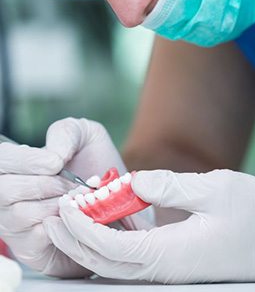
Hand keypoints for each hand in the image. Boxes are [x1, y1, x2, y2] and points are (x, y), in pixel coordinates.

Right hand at [0, 118, 147, 277]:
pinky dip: (63, 224)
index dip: (25, 161)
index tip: (55, 164)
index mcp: (17, 165)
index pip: (2, 161)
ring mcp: (16, 222)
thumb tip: (52, 156)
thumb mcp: (86, 137)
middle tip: (75, 184)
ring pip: (21, 214)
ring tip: (80, 200)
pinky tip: (78, 216)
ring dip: (58, 205)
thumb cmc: (96, 164)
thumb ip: (66, 134)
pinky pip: (37, 238)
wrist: (115, 197)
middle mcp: (8, 194)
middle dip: (47, 185)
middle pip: (5, 189)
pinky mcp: (30, 247)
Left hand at [45, 169, 254, 284]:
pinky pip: (133, 259)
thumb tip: (134, 183)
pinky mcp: (176, 263)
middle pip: (107, 263)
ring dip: (90, 242)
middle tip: (58, 214)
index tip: (67, 207)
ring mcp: (171, 270)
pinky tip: (105, 223)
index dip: (84, 228)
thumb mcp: (216, 188)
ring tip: (73, 217)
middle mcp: (167, 269)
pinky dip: (111, 242)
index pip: (113, 248)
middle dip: (76, 240)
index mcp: (173, 253)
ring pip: (116, 264)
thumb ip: (171, 186)